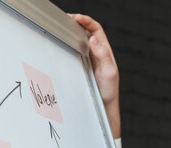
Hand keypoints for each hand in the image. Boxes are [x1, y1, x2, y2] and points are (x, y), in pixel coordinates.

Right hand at [70, 13, 120, 137]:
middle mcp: (96, 53)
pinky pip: (74, 51)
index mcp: (104, 51)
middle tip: (65, 20)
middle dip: (76, 22)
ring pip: (79, 40)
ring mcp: (88, 59)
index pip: (96, 29)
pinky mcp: (81, 67)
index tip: (76, 18)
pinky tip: (61, 44)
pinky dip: (68, 44)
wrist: (103, 107)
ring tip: (62, 28)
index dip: (87, 21)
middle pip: (86, 31)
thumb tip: (94, 39)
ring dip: (71, 32)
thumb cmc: (108, 91)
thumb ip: (103, 55)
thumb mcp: (109, 72)